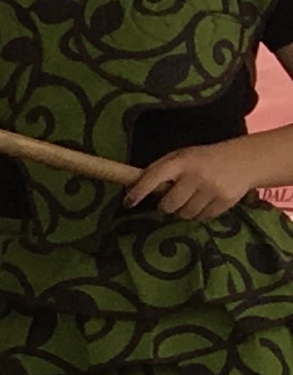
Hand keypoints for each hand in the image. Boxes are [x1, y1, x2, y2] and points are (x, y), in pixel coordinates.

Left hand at [123, 143, 278, 222]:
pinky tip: (206, 201)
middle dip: (166, 206)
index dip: (139, 191)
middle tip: (172, 200)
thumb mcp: (182, 157)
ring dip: (183, 211)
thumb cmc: (205, 159)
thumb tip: (134, 187)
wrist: (245, 160)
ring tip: (192, 198)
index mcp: (180, 161)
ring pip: (184, 214)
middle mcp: (195, 175)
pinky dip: (200, 214)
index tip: (128, 202)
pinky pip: (202, 218)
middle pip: (168, 205)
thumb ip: (160, 170)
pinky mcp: (224, 201)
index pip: (153, 177)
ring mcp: (211, 189)